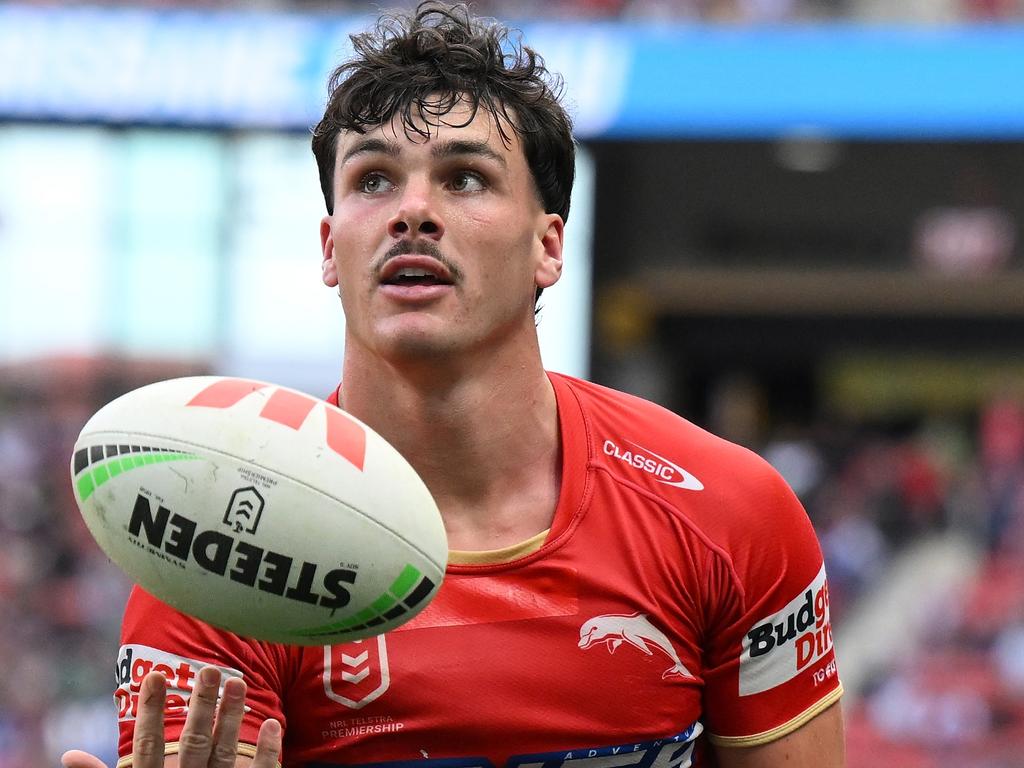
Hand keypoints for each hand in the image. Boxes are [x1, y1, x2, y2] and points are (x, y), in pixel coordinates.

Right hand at [62, 667, 281, 766]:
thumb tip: (68, 756)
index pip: (148, 745)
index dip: (150, 711)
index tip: (154, 675)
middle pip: (194, 743)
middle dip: (201, 706)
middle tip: (209, 669)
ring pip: (225, 752)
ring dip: (233, 717)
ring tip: (238, 681)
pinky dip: (267, 752)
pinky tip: (275, 724)